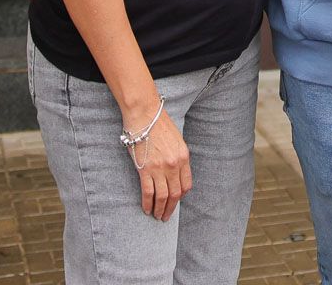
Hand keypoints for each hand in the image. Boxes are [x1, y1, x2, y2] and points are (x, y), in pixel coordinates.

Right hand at [127, 105, 191, 220]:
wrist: (145, 115)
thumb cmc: (159, 124)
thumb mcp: (176, 140)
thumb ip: (178, 157)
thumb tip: (174, 173)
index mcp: (184, 157)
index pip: (186, 184)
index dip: (180, 196)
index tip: (175, 201)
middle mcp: (174, 165)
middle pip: (175, 193)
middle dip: (171, 208)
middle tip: (166, 216)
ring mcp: (160, 168)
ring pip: (162, 196)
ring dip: (160, 209)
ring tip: (157, 216)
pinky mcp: (145, 169)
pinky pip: (148, 192)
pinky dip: (148, 203)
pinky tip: (146, 209)